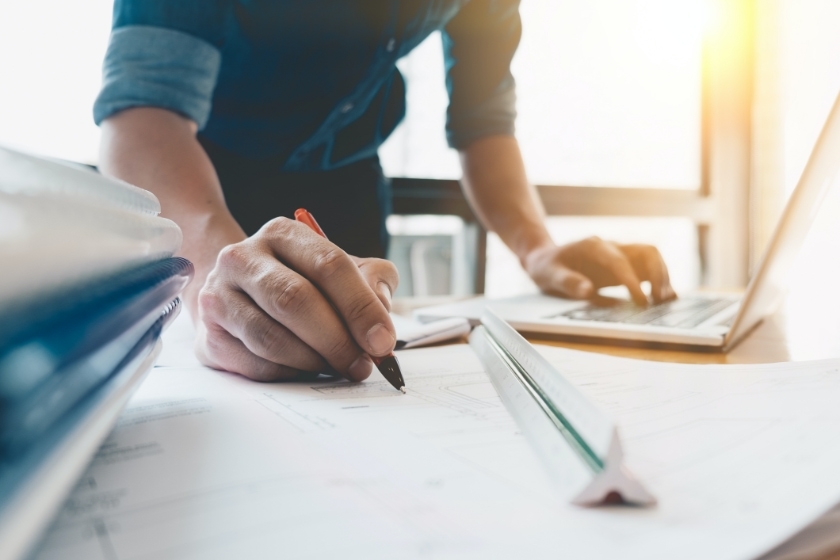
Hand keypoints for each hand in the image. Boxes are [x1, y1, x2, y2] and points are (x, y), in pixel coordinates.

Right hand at [194, 217, 398, 381]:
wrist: (239, 293)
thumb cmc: (301, 281)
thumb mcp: (342, 270)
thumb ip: (373, 282)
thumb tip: (381, 316)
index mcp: (283, 233)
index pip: (329, 265)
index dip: (360, 307)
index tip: (383, 342)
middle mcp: (243, 258)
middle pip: (296, 301)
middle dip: (337, 340)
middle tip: (361, 365)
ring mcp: (218, 296)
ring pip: (271, 338)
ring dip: (313, 361)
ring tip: (335, 367)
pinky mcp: (209, 336)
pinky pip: (254, 365)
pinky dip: (288, 374)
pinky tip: (303, 369)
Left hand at [524, 237, 675, 305]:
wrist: (546, 260)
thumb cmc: (547, 267)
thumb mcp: (548, 275)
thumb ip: (567, 282)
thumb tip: (588, 290)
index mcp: (594, 246)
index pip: (620, 261)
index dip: (632, 280)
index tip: (641, 301)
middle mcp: (612, 246)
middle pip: (646, 252)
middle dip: (658, 274)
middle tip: (659, 300)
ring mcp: (620, 255)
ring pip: (652, 259)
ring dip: (662, 278)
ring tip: (665, 301)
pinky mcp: (624, 266)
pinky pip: (648, 269)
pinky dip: (658, 282)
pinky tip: (663, 299)